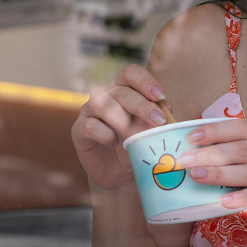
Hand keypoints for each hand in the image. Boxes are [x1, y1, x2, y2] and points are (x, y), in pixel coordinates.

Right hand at [71, 64, 172, 191]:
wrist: (120, 173)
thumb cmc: (137, 144)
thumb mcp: (151, 130)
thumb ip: (159, 116)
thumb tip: (167, 105)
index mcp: (123, 88)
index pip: (131, 73)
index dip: (146, 81)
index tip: (161, 96)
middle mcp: (104, 95)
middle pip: (120, 90)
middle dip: (142, 105)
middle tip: (159, 120)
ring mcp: (89, 111)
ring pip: (101, 103)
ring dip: (122, 119)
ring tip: (136, 135)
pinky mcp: (78, 130)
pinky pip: (89, 126)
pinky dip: (104, 134)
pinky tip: (114, 142)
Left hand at [180, 118, 246, 216]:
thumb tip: (219, 149)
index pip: (241, 127)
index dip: (215, 130)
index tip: (190, 135)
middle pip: (240, 149)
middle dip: (209, 153)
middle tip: (181, 160)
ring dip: (221, 173)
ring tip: (196, 176)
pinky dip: (245, 198)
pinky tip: (225, 203)